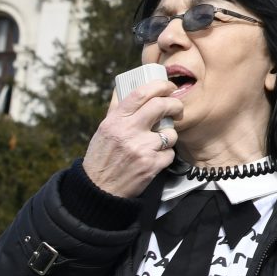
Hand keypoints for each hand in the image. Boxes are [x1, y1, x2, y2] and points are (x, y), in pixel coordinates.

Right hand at [83, 74, 179, 197]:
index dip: (160, 86)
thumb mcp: (104, 129)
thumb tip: (126, 87)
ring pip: (170, 133)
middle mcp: (128, 131)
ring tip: (158, 143)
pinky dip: (165, 155)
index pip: (141, 93)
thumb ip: (117, 110)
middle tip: (177, 110)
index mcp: (116, 120)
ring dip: (168, 136)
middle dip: (175, 105)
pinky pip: (170, 153)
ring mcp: (141, 148)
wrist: (99, 189)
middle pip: (161, 106)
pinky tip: (153, 158)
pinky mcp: (151, 165)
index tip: (168, 87)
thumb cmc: (102, 157)